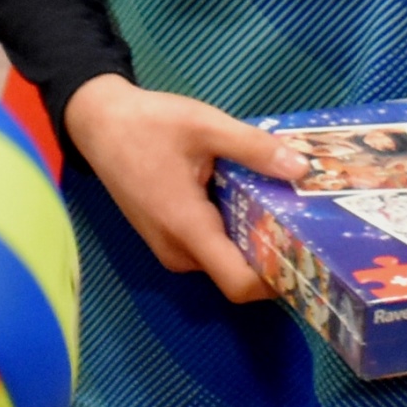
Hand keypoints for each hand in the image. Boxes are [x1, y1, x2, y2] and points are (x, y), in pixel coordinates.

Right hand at [60, 75, 293, 302]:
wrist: (98, 122)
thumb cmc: (149, 124)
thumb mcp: (205, 125)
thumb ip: (253, 148)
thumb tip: (302, 169)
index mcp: (187, 228)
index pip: (238, 284)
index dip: (276, 280)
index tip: (307, 255)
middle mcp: (178, 250)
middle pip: (236, 274)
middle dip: (272, 254)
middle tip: (306, 222)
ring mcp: (169, 247)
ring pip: (223, 260)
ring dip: (252, 240)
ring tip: (282, 205)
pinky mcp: (166, 237)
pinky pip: (208, 247)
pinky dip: (232, 231)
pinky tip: (249, 199)